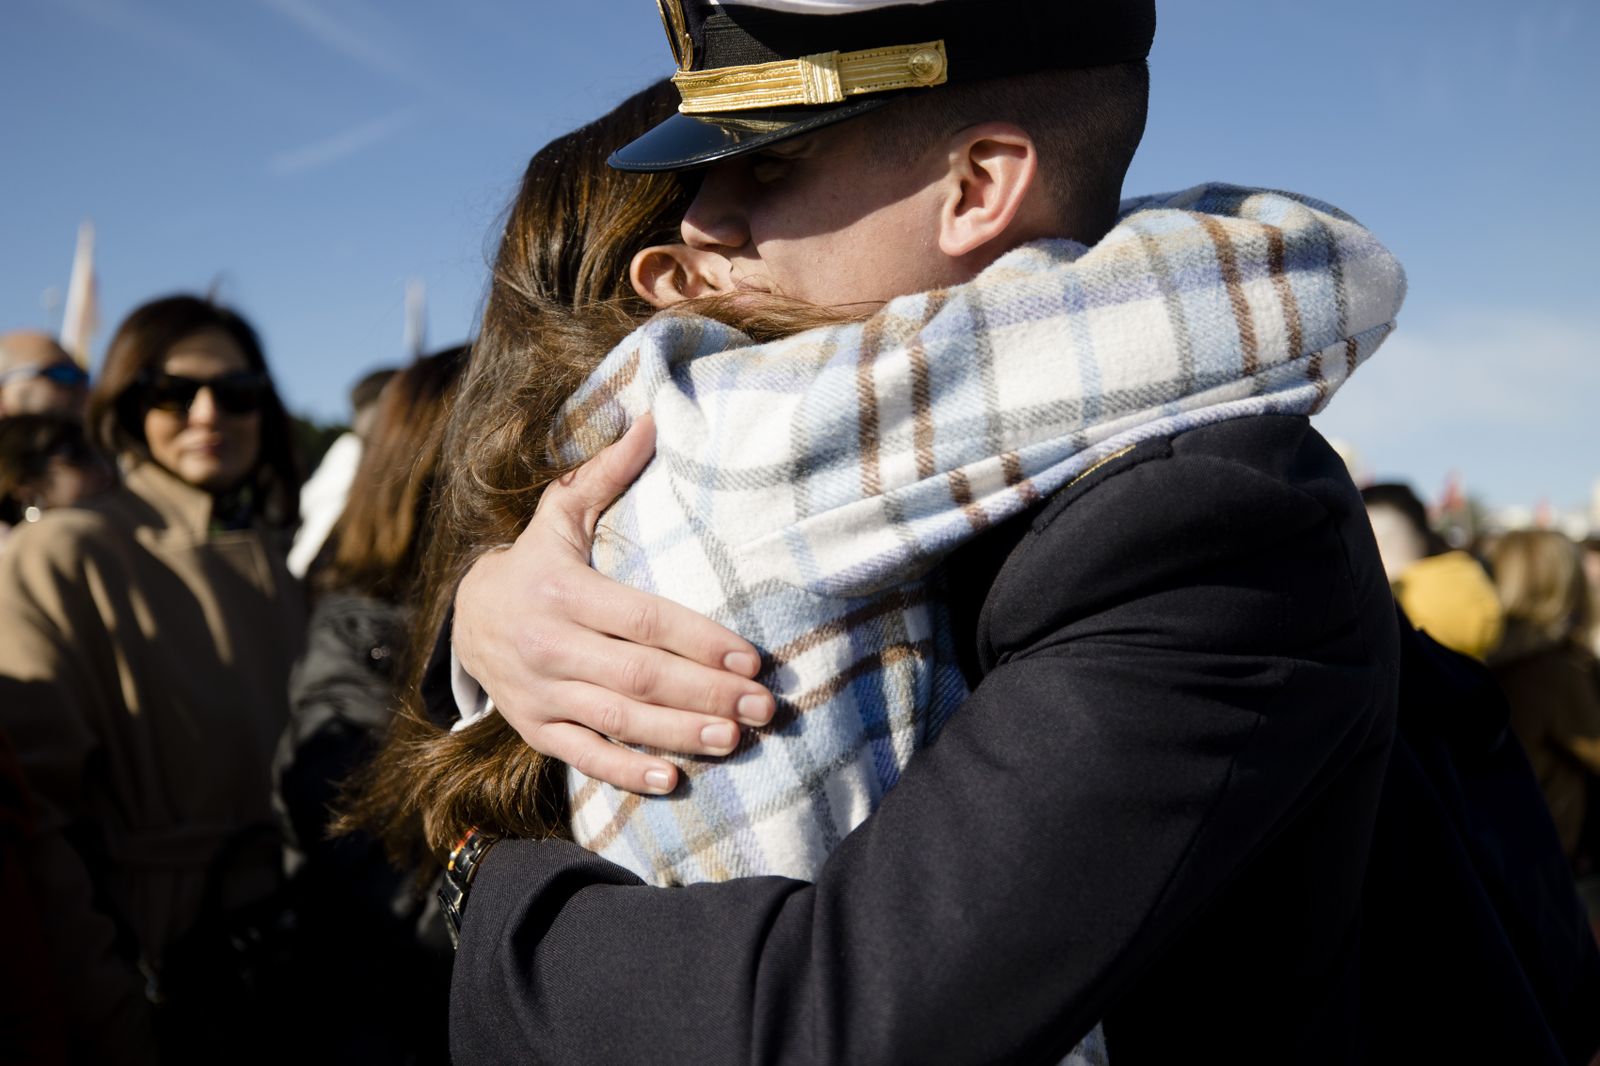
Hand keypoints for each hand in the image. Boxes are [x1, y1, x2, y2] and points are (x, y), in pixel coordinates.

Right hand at [453, 414, 774, 794]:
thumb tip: (649, 418)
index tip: (751, 658)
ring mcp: (541, 693)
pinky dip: (626, 772)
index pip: (643, 619)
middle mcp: (549, 645)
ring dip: (681, 734)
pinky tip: (675, 779)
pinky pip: (584, 756)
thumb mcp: (557, 516)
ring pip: (618, 721)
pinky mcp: (536, 728)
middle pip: (639, 677)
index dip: (699, 641)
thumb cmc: (532, 563)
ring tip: (736, 739)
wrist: (461, 619)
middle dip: (706, 694)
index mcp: (562, 590)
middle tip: (764, 707)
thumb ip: (604, 474)